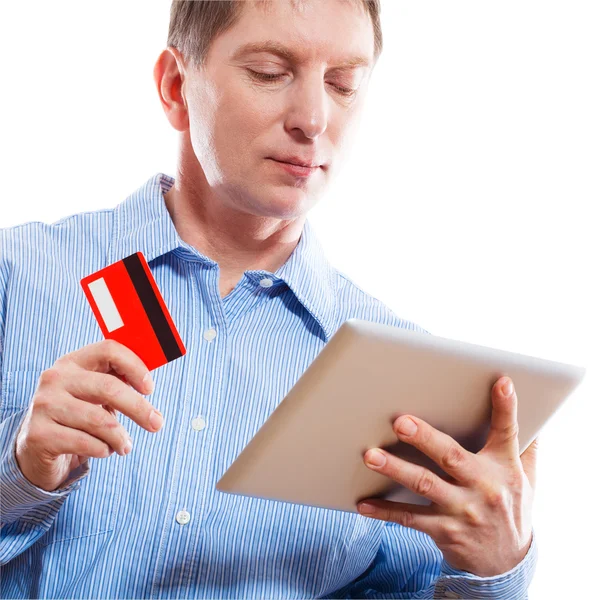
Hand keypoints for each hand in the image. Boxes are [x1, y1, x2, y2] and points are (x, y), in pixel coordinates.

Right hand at [15, 339, 159, 491]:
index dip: (135, 366)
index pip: (109, 350)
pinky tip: (104, 450)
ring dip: (120, 437)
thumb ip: (117, 383)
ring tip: (125, 446)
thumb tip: (148, 387)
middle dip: (139, 408)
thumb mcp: (95, 395)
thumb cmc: (77, 416)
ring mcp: (44, 406)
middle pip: (109, 387)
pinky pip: (86, 443)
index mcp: (72, 362)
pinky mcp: (39, 434)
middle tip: (157, 424)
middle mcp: (55, 378)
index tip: (149, 388)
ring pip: (100, 420)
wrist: (36, 449)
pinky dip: (103, 450)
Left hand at [357, 376, 537, 576]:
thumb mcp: (527, 477)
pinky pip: (409, 518)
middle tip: (400, 422)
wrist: (507, 563)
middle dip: (424, 438)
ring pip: (424, 485)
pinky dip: (385, 511)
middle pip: (451, 456)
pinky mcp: (445, 530)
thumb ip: (526, 446)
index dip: (505, 407)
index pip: (507, 432)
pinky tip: (364, 503)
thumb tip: (534, 409)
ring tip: (371, 456)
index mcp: (505, 467)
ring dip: (396, 469)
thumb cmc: (511, 506)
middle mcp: (484, 487)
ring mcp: (462, 510)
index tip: (500, 383)